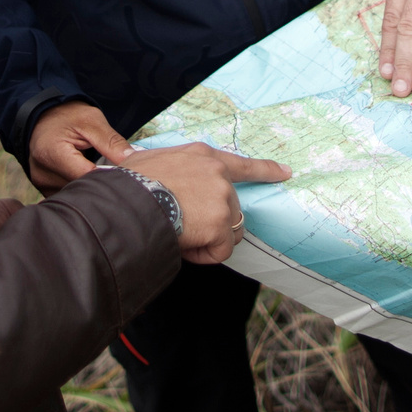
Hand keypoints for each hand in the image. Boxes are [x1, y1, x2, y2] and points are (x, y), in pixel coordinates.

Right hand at [28, 101, 132, 191]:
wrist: (43, 116)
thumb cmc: (67, 115)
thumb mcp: (92, 121)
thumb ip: (112, 142)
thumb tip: (133, 160)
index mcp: (52, 153)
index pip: (87, 177)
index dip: (108, 176)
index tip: (123, 171)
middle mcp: (42, 173)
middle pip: (80, 189)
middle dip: (100, 182)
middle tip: (111, 168)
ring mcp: (41, 183)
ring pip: (75, 194)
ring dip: (89, 186)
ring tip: (95, 168)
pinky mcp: (43, 188)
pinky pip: (66, 194)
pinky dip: (78, 187)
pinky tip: (84, 175)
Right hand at [122, 141, 293, 263]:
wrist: (126, 203)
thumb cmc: (129, 185)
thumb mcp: (147, 161)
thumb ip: (163, 165)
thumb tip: (148, 167)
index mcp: (202, 155)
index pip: (241, 164)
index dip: (265, 170)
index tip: (285, 173)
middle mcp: (218, 173)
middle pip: (232, 208)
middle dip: (212, 223)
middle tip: (181, 225)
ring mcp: (222, 198)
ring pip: (227, 232)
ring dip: (207, 240)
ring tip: (179, 234)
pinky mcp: (221, 223)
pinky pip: (219, 251)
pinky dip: (203, 255)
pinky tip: (183, 244)